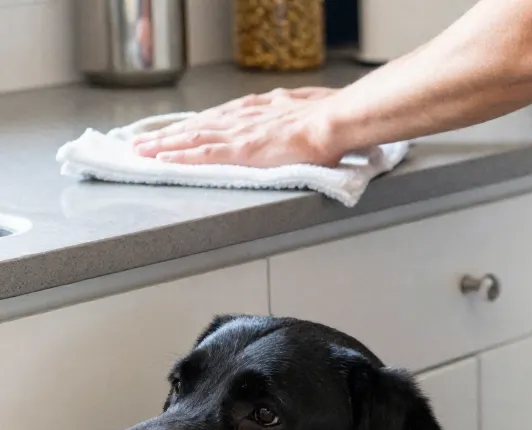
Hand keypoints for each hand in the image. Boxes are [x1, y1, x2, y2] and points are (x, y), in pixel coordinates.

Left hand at [132, 87, 347, 166]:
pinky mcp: (241, 151)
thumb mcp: (304, 112)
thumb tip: (294, 123)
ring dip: (163, 144)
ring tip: (141, 150)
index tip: (174, 129)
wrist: (333, 122)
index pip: (215, 118)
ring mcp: (240, 134)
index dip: (192, 124)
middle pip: (195, 125)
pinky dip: (179, 156)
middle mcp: (242, 118)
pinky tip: (162, 160)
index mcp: (257, 110)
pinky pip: (202, 154)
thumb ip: (291, 118)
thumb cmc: (327, 120)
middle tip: (142, 141)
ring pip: (191, 137)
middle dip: (167, 134)